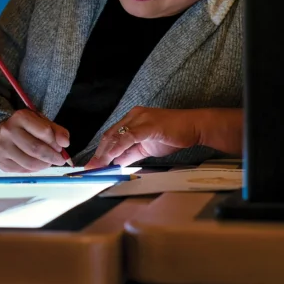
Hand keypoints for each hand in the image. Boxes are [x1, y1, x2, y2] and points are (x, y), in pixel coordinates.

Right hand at [0, 109, 69, 171]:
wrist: (3, 135)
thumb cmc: (27, 128)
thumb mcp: (42, 123)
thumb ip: (57, 131)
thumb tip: (65, 143)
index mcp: (20, 117)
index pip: (44, 131)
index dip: (55, 142)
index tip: (60, 147)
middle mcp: (8, 131)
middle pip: (36, 149)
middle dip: (52, 156)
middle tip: (59, 159)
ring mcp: (3, 147)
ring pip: (30, 163)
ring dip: (45, 165)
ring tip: (48, 162)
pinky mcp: (2, 162)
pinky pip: (23, 170)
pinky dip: (35, 169)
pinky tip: (37, 164)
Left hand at [86, 107, 201, 168]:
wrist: (193, 127)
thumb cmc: (172, 135)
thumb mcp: (147, 147)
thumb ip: (131, 153)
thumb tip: (116, 162)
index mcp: (132, 119)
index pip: (111, 135)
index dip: (101, 150)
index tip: (93, 165)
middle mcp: (133, 115)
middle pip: (110, 135)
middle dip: (99, 153)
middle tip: (90, 168)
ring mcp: (140, 118)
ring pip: (117, 135)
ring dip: (106, 152)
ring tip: (98, 166)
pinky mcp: (148, 124)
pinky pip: (130, 136)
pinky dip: (119, 147)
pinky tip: (113, 157)